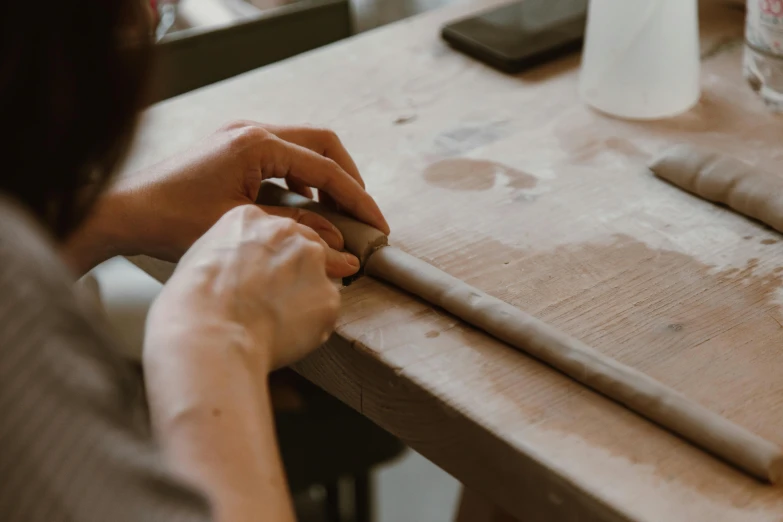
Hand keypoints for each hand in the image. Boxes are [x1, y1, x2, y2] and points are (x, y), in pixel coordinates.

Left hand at [64, 121, 388, 276]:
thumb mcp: (244, 229)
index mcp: (257, 144)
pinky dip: (302, 179)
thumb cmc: (171, 221)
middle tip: (364, 215)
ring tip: (339, 214)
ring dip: (326, 178)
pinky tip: (304, 208)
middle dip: (349, 179)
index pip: (326, 168)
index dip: (357, 198)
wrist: (125, 214)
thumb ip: (297, 231)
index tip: (376, 224)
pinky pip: (283, 156)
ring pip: (305, 148)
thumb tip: (339, 244)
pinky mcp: (233, 148)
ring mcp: (241, 136)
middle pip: (323, 144)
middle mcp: (252, 131)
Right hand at [151, 204, 339, 369]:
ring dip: (302, 299)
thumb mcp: (202, 256)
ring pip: (316, 281)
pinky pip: (324, 312)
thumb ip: (234, 251)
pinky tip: (283, 336)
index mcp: (251, 218)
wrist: (209, 333)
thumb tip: (245, 268)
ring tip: (272, 323)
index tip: (261, 279)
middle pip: (303, 250)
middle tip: (269, 304)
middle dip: (292, 276)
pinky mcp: (328, 295)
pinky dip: (310, 326)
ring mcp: (312, 262)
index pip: (274, 233)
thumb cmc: (193, 303)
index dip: (268, 260)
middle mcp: (288, 232)